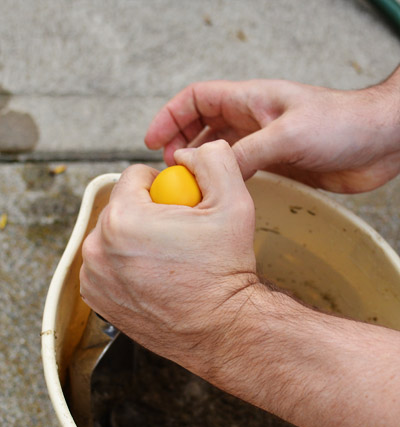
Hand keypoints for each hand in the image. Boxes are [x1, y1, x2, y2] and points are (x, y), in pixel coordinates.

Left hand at [80, 140, 259, 373]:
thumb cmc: (225, 274)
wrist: (222, 330)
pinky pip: (107, 264)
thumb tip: (188, 153)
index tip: (180, 208)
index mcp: (123, 218)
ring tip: (169, 259)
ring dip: (136, 240)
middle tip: (179, 237)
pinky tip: (155, 277)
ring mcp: (95, 276)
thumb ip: (212, 159)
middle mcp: (98, 248)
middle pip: (122, 207)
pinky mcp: (97, 298)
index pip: (134, 177)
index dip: (163, 186)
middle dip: (149, 214)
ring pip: (113, 236)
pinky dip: (126, 265)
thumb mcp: (234, 202)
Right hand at [145, 71, 399, 192]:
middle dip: (181, 143)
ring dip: (201, 164)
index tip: (152, 141)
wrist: (379, 142)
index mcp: (251, 100)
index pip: (197, 99)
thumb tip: (212, 172)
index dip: (171, 117)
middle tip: (168, 170)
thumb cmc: (342, 124)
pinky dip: (224, 179)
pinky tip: (218, 193)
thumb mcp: (287, 135)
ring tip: (187, 184)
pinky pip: (241, 169)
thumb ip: (247, 153)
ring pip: (220, 149)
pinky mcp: (279, 162)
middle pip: (203, 125)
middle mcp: (254, 119)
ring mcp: (266, 141)